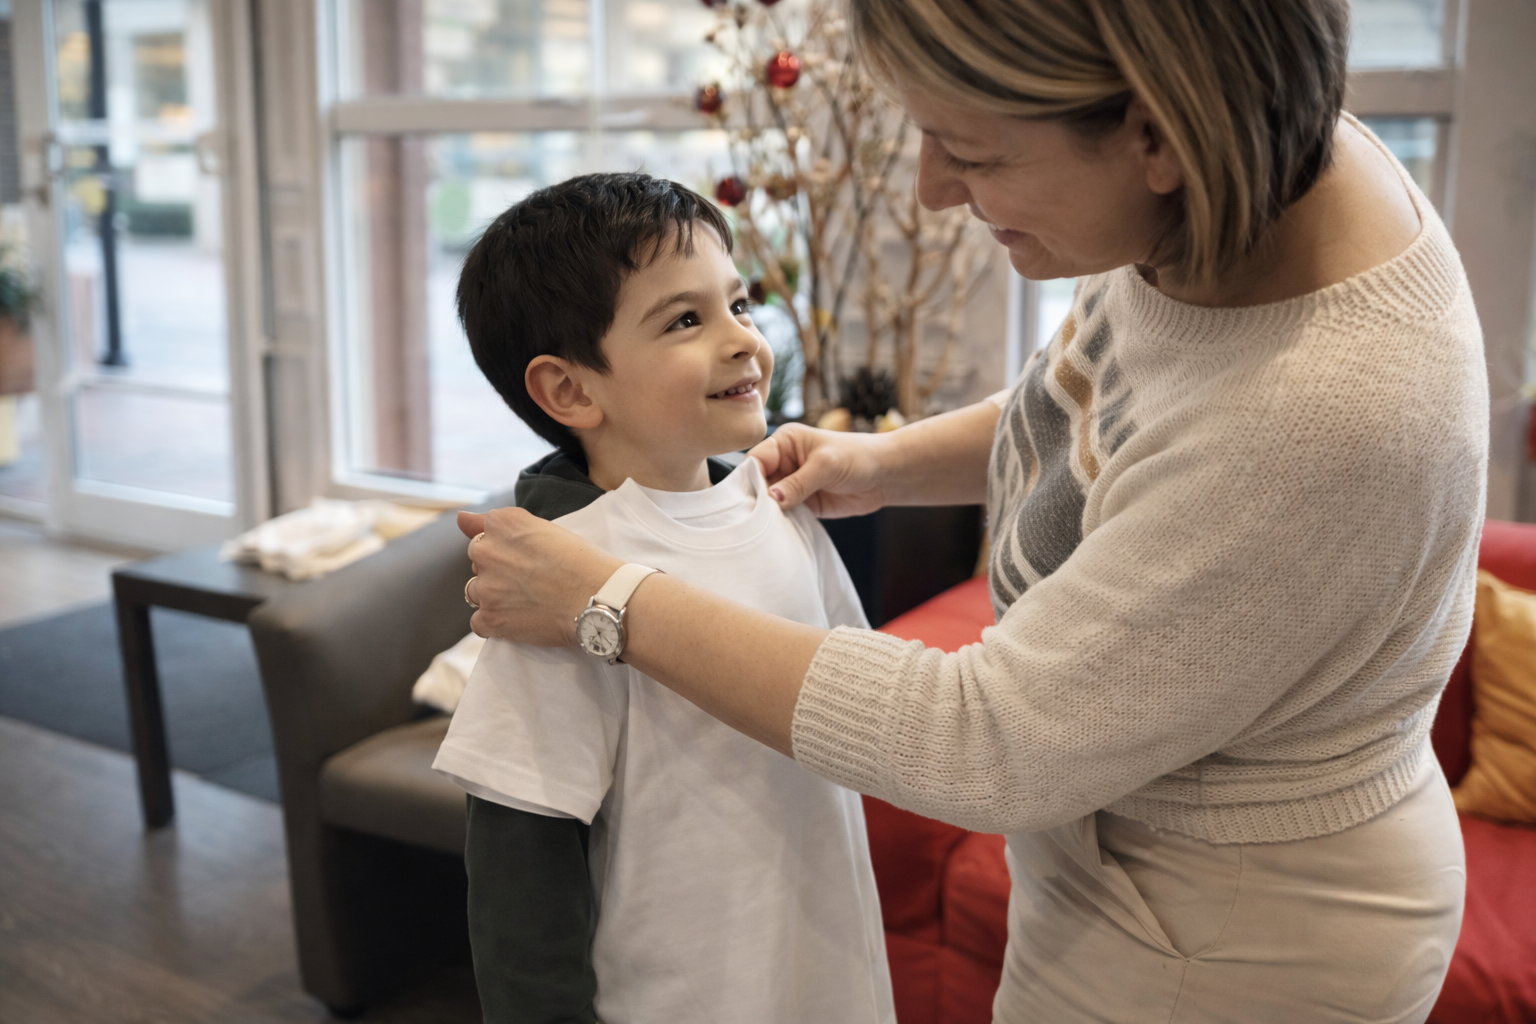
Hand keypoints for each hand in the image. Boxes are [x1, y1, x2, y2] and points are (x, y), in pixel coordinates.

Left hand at [459, 508, 622, 644]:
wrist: (600, 597)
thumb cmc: (582, 560)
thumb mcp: (543, 527)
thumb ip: (496, 523)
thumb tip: (460, 518)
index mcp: (502, 523)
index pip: (482, 534)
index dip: (505, 548)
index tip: (526, 558)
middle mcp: (486, 551)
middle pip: (478, 562)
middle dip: (497, 571)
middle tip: (530, 580)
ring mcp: (486, 588)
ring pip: (475, 592)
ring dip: (494, 597)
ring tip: (527, 601)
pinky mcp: (491, 618)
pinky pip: (479, 622)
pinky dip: (495, 623)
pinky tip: (519, 619)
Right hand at [748, 423, 892, 516]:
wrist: (886, 476)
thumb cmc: (858, 457)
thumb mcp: (826, 465)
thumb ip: (798, 482)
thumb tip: (772, 498)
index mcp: (785, 442)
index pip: (756, 459)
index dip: (751, 478)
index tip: (750, 498)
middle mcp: (785, 462)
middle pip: (759, 483)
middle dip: (757, 499)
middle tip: (754, 518)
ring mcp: (792, 485)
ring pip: (769, 502)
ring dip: (769, 514)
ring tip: (765, 528)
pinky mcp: (803, 504)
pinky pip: (785, 515)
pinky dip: (782, 523)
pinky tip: (779, 532)